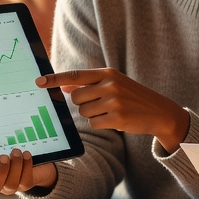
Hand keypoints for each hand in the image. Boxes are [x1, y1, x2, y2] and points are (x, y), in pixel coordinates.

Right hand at [0, 148, 56, 195]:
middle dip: (0, 172)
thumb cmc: (8, 144)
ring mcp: (9, 185)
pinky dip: (26, 167)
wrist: (33, 154)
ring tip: (17, 152)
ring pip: (10, 184)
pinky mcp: (24, 185)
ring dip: (15, 166)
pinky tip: (26, 155)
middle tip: (3, 157)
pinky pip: (24, 181)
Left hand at [40, 68, 190, 151]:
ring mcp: (114, 101)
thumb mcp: (114, 84)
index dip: (55, 79)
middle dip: (83, 104)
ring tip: (111, 112)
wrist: (160, 111)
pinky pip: (94, 124)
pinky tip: (115, 120)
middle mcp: (110, 85)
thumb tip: (65, 86)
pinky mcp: (117, 118)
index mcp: (108, 74)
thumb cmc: (133, 97)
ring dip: (93, 115)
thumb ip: (90, 84)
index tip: (39, 82)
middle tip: (100, 105)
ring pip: (84, 112)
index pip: (75, 75)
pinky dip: (101, 124)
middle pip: (76, 97)